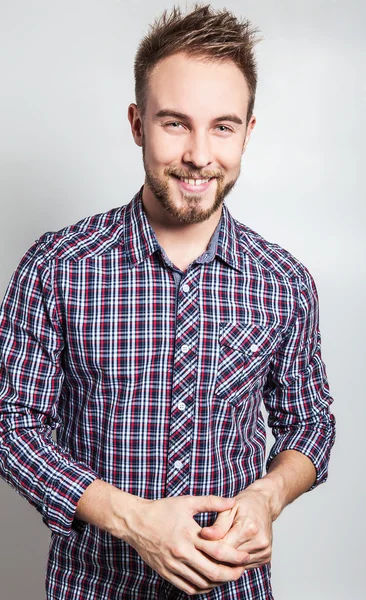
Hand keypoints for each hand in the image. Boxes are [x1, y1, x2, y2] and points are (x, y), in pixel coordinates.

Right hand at [121, 494, 250, 594]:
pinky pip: (188, 588)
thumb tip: (232, 503)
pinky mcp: (166, 573)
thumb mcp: (187, 502)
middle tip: (241, 571)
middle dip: (231, 574)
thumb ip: (211, 502)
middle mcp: (181, 553)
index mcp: (189, 535)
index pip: (218, 551)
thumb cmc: (162, 509)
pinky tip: (209, 581)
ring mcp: (173, 566)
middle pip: (212, 572)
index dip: (235, 557)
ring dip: (217, 582)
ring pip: (201, 583)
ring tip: (227, 575)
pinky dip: (201, 588)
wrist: (135, 522)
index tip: (245, 557)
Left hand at [197, 486, 272, 570]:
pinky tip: (228, 555)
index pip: (223, 547)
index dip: (208, 548)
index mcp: (249, 528)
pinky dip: (234, 563)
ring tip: (213, 553)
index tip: (196, 546)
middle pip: (230, 559)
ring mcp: (264, 552)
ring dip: (224, 562)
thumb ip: (217, 525)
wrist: (264, 505)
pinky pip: (244, 566)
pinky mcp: (265, 558)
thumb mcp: (228, 509)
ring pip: (236, 565)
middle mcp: (260, 542)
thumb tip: (204, 535)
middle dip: (214, 557)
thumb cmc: (244, 505)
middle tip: (201, 552)